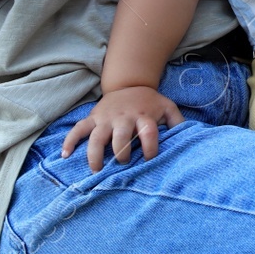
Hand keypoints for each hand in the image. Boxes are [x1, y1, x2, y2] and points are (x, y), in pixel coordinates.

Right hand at [60, 86, 185, 170]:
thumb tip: (189, 140)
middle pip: (120, 137)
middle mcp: (124, 118)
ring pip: (97, 137)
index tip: (149, 160)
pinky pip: (78, 129)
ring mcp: (106, 118)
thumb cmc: (150, 103)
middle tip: (122, 163)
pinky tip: (65, 155)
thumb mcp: (168, 108)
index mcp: (144, 116)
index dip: (150, 148)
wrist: (130, 83)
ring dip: (95, 154)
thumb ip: (178, 124)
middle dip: (121, 153)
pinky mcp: (93, 118)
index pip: (148, 133)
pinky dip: (69, 141)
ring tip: (97, 170)